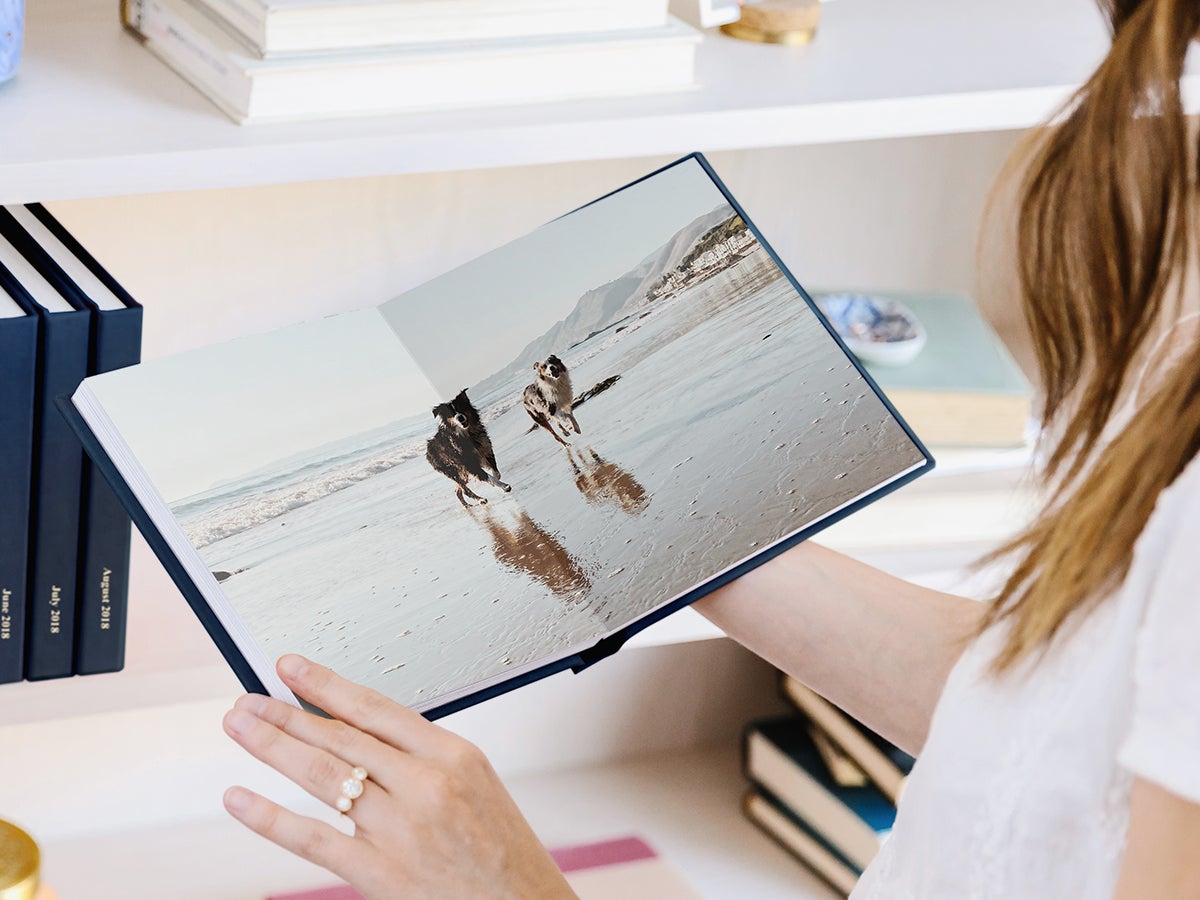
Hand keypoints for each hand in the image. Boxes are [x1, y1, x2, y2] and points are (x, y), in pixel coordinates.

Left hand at [221, 654, 576, 899]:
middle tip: (248, 698)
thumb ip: (422, 756)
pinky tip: (239, 798)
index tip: (291, 668)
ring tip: (239, 726)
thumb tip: (356, 732)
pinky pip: (313, 838)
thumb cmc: (501, 851)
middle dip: (286, 713)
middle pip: (340, 738)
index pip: (374, 708)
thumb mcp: (474, 783)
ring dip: (272, 746)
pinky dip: (269, 817)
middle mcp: (426, 785)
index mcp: (453, 754)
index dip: (326, 685)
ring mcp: (400, 829)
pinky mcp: (381, 872)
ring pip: (321, 776)